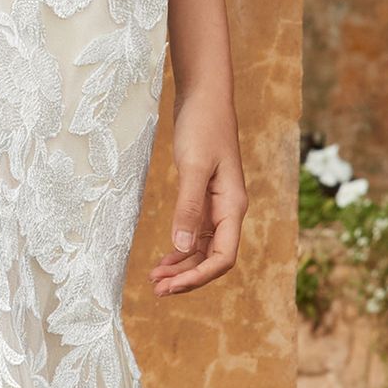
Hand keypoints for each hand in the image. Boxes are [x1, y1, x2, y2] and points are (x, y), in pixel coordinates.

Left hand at [149, 91, 247, 297]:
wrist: (205, 98)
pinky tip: (164, 258)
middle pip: (213, 259)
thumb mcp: (193, 166)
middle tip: (155, 290)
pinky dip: (181, 248)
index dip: (198, 277)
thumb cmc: (202, 127)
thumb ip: (188, 207)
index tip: (169, 286)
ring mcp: (217, 205)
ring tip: (154, 279)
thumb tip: (182, 246)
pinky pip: (196, 233)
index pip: (223, 257)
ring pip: (203, 249)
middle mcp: (228, 210)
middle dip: (186, 277)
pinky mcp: (204, 197)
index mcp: (232, 207)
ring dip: (181, 266)